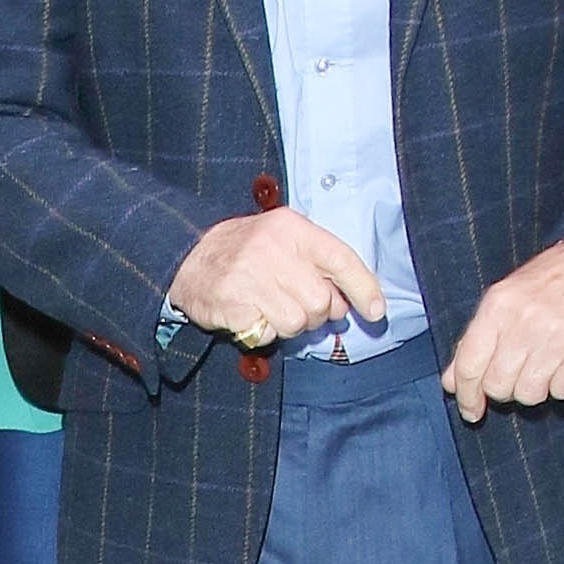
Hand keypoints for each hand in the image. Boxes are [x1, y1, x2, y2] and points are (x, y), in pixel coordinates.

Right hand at [168, 205, 386, 344]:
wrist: (187, 255)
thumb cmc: (246, 250)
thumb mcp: (282, 238)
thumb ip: (317, 262)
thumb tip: (348, 302)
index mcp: (291, 228)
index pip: (340, 258)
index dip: (364, 288)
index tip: (377, 312)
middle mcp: (273, 249)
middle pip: (322, 301)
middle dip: (317, 312)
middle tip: (299, 303)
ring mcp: (251, 277)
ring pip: (298, 322)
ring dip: (290, 323)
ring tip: (272, 306)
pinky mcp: (233, 305)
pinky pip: (269, 335)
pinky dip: (265, 332)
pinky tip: (253, 314)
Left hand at [440, 239, 563, 422]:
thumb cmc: (549, 280)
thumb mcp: (505, 297)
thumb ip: (476, 339)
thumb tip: (451, 381)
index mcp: (498, 305)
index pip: (470, 364)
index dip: (466, 395)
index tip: (469, 410)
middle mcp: (523, 323)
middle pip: (498, 386)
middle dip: (502, 390)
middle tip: (513, 376)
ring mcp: (555, 339)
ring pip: (529, 394)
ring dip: (533, 388)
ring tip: (541, 364)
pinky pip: (561, 392)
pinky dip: (561, 385)